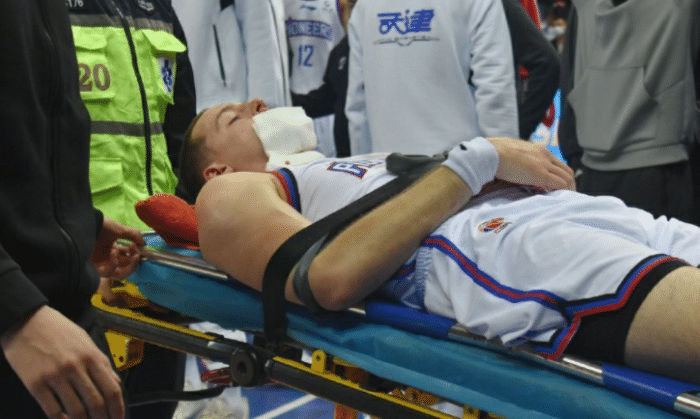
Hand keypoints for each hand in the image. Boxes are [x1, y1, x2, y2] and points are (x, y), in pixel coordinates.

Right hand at [1, 306, 124, 418]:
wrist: (25, 321)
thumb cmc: (57, 329)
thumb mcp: (85, 340)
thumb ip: (102, 361)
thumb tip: (115, 381)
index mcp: (91, 356)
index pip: (112, 389)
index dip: (118, 408)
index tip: (119, 418)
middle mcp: (75, 367)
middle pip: (96, 403)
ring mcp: (55, 376)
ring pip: (76, 410)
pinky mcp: (36, 384)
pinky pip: (52, 410)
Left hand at [92, 217, 144, 298]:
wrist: (85, 222)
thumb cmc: (101, 225)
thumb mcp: (120, 229)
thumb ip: (134, 235)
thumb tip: (144, 243)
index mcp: (113, 250)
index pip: (127, 260)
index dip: (135, 255)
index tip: (139, 246)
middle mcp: (107, 259)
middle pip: (125, 270)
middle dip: (133, 263)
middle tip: (136, 255)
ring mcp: (101, 264)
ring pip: (118, 274)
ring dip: (125, 263)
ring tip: (122, 250)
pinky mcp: (93, 268)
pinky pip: (108, 273)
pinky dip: (113, 263)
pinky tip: (113, 251)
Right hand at [487, 137, 575, 190]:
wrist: (490, 152)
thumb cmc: (494, 154)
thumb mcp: (512, 155)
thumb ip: (519, 162)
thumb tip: (516, 170)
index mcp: (538, 150)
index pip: (558, 164)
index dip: (561, 176)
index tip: (559, 187)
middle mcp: (544, 155)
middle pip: (567, 171)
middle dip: (570, 185)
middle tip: (566, 196)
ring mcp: (543, 164)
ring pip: (567, 177)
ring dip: (568, 189)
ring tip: (564, 200)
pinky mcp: (540, 173)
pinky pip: (559, 183)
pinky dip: (562, 192)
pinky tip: (558, 198)